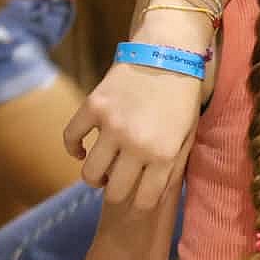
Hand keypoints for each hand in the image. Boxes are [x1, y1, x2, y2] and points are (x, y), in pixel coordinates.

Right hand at [64, 60, 203, 209]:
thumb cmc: (182, 98)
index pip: (144, 200)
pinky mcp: (93, 107)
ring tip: (102, 171)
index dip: (141, 205)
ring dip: (94, 176)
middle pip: (114, 191)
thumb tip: (156, 195)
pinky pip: (71, 138)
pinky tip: (82, 151)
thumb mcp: (188, 134)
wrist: (168, 54)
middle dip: (116, 193)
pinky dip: (73, 149)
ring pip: (89, 172)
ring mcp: (111, 126)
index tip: (138, 200)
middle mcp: (136, 144)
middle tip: (118, 184)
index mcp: (164, 154)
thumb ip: (173, 165)